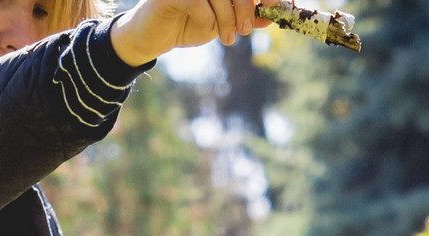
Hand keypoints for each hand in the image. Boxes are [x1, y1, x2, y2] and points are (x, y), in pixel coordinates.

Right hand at [109, 0, 267, 63]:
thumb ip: (246, 15)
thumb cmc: (188, 24)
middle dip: (246, 7)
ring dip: (228, 20)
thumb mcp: (222, 22)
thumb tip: (273, 14)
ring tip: (227, 38)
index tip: (275, 6)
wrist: (153, 38)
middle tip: (247, 29)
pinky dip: (208, 21)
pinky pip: (200, 5)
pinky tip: (205, 31)